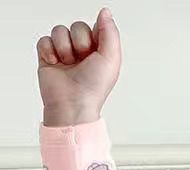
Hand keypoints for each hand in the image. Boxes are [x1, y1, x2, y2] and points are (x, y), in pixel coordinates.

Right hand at [37, 8, 121, 123]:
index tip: (96, 50)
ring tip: (69, 64)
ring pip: (60, 30)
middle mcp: (83, 51)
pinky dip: (49, 51)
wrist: (72, 103)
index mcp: (100, 51)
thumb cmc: (94, 87)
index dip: (94, 36)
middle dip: (80, 42)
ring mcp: (65, 53)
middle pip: (77, 26)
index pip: (95, 27)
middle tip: (83, 60)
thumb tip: (105, 12)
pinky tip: (56, 64)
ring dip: (64, 48)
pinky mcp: (48, 56)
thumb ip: (110, 32)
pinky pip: (44, 39)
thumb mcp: (111, 58)